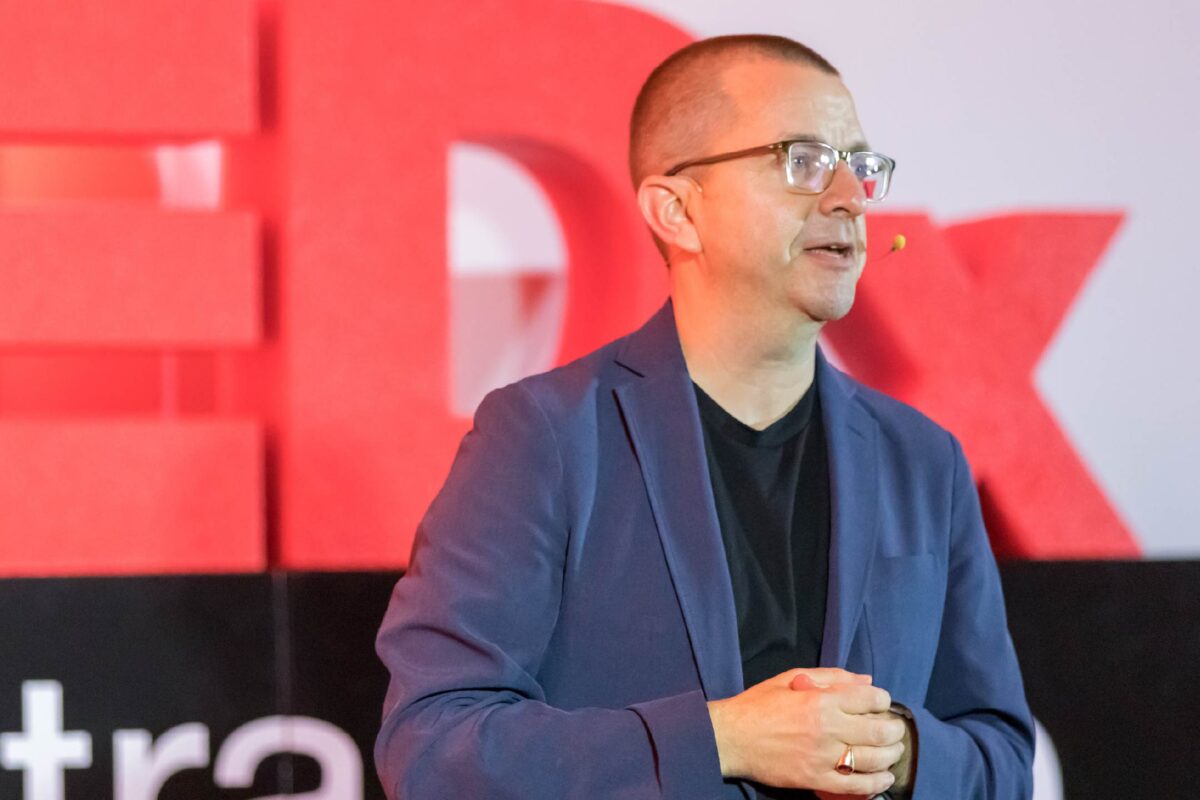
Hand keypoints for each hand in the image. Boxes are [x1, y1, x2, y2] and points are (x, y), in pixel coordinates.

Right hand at [707, 668, 904, 795]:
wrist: (731, 738)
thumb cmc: (759, 704)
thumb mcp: (790, 679)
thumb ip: (831, 677)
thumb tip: (866, 680)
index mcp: (821, 699)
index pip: (869, 698)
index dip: (882, 700)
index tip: (881, 703)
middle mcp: (826, 727)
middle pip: (878, 731)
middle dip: (894, 729)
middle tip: (895, 729)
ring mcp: (822, 756)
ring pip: (872, 759)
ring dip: (890, 755)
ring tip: (893, 751)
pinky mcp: (815, 778)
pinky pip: (855, 785)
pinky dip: (875, 783)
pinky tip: (883, 778)